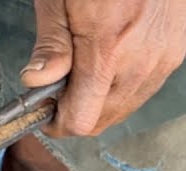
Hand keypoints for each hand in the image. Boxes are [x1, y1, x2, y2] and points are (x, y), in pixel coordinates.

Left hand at [20, 0, 185, 136]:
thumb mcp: (58, 0)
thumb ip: (51, 45)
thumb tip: (36, 82)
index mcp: (108, 48)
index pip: (82, 118)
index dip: (57, 122)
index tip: (43, 111)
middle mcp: (142, 59)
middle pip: (103, 119)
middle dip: (76, 110)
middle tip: (60, 87)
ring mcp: (164, 56)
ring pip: (125, 107)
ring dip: (100, 100)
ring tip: (84, 69)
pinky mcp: (176, 50)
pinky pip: (145, 87)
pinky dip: (122, 86)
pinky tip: (109, 62)